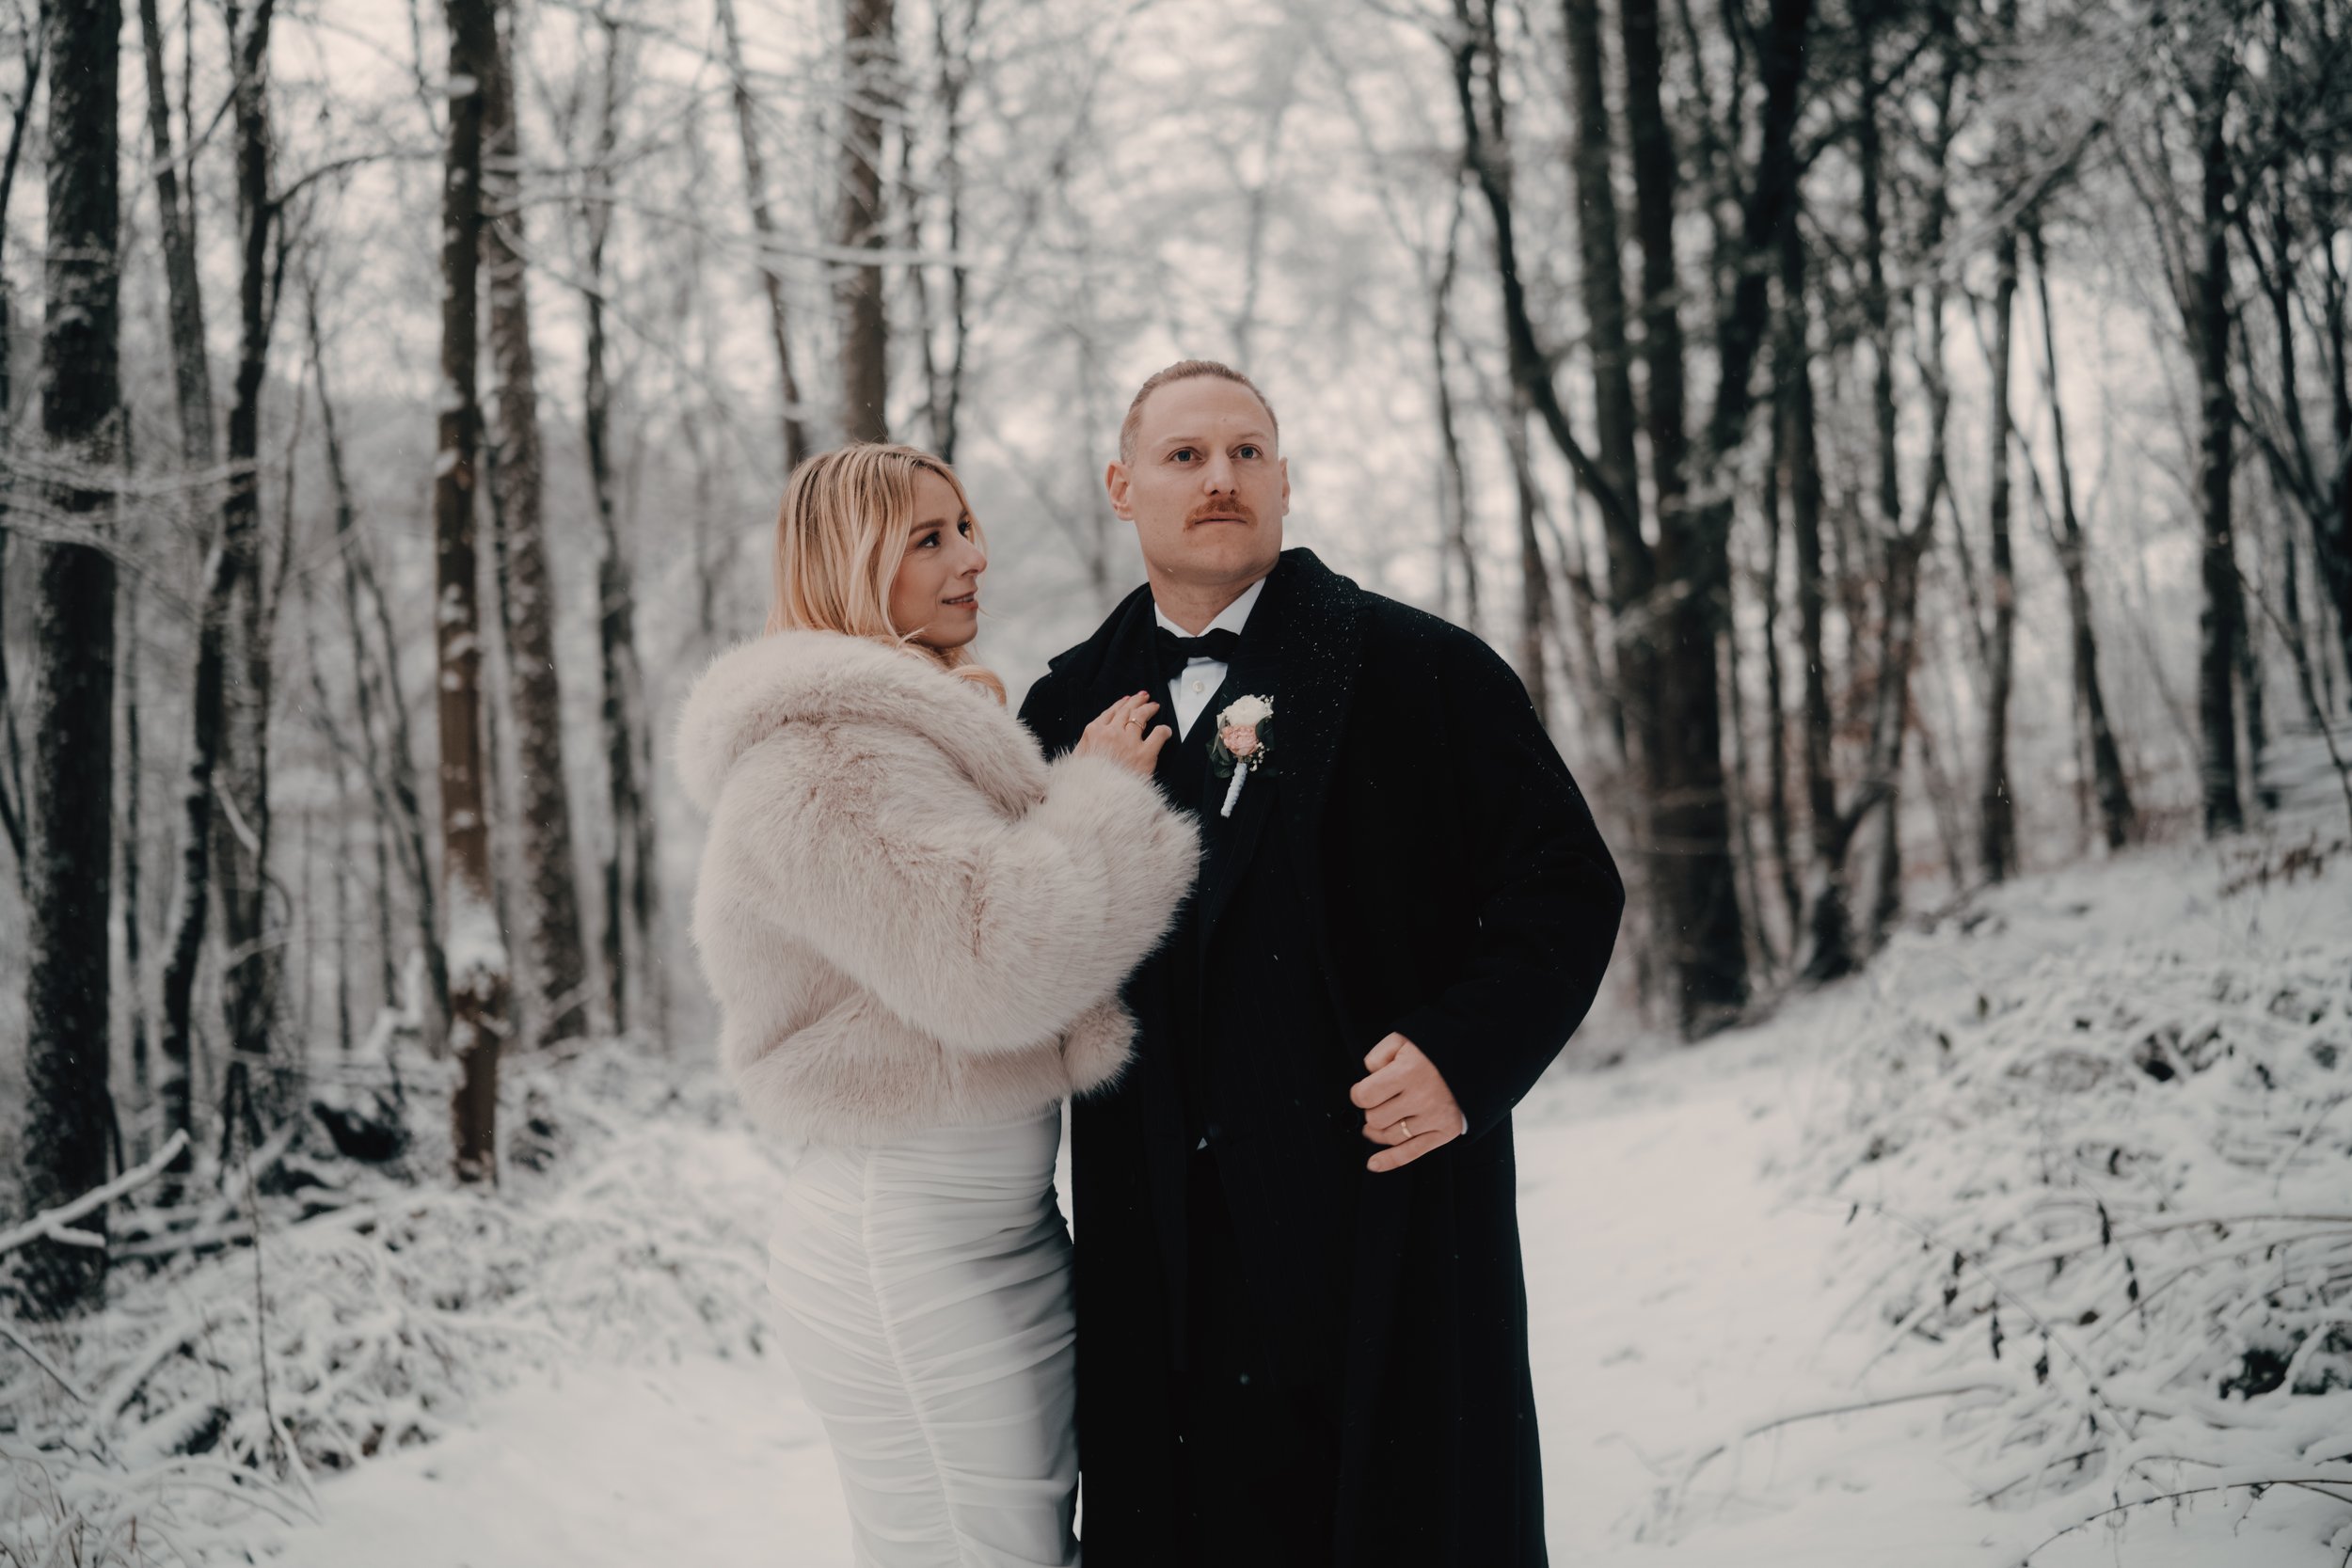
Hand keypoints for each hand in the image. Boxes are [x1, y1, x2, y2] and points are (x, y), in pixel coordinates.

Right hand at [1074, 690, 1172, 777]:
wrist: (1097, 801)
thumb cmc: (1087, 783)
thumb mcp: (1077, 760)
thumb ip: (1085, 745)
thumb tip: (1092, 737)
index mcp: (1094, 733)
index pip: (1109, 713)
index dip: (1120, 704)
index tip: (1126, 700)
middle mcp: (1111, 733)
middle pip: (1126, 711)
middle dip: (1136, 701)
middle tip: (1144, 696)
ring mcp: (1129, 742)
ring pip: (1141, 716)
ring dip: (1149, 708)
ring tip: (1154, 706)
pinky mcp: (1145, 754)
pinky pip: (1158, 734)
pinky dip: (1163, 730)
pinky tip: (1165, 730)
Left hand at [1351, 1033, 1465, 1172]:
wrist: (1474, 1058)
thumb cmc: (1434, 1050)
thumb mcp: (1402, 1040)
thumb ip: (1377, 1057)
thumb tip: (1367, 1080)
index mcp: (1409, 1071)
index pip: (1364, 1096)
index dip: (1358, 1094)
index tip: (1362, 1092)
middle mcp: (1422, 1097)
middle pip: (1375, 1119)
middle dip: (1372, 1110)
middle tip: (1381, 1100)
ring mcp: (1435, 1117)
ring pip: (1390, 1136)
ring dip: (1379, 1130)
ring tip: (1382, 1118)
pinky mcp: (1446, 1131)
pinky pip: (1411, 1153)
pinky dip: (1390, 1160)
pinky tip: (1374, 1164)